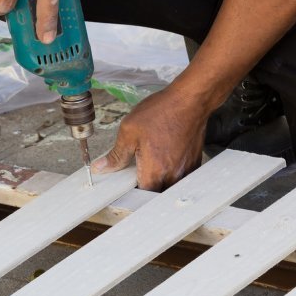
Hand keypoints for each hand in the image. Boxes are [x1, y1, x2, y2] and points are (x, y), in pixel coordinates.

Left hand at [92, 83, 212, 190]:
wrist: (190, 100)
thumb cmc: (161, 112)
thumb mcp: (130, 131)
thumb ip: (116, 155)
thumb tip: (101, 168)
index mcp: (154, 172)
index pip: (142, 195)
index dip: (133, 191)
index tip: (127, 182)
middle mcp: (172, 176)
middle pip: (158, 193)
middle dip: (148, 186)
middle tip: (140, 170)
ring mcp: (186, 170)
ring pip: (171, 185)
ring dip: (162, 180)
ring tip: (155, 162)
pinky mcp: (195, 162)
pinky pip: (182, 175)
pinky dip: (174, 171)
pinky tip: (168, 156)